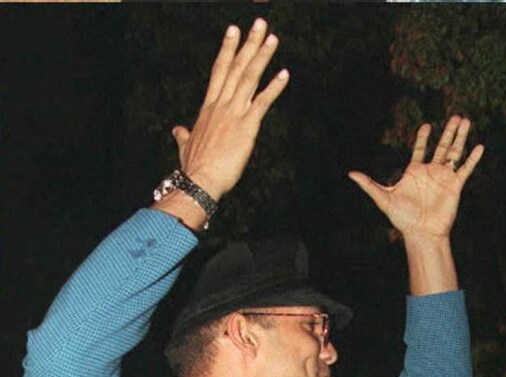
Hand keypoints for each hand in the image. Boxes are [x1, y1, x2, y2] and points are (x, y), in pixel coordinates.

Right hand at [170, 19, 288, 201]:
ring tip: (273, 38)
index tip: (233, 31)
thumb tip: (176, 130)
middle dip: (248, 44)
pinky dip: (274, 87)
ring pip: (249, 78)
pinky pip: (263, 102)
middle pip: (236, 67)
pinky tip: (284, 73)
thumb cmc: (194, 166)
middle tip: (259, 24)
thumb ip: (183, 135)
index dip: (227, 50)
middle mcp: (221, 105)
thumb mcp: (185, 146)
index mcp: (208, 108)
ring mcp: (234, 113)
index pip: (219, 71)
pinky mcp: (247, 126)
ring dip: (262, 56)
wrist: (200, 180)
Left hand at [348, 116, 483, 240]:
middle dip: (449, 131)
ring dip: (460, 137)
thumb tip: (350, 174)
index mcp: (415, 172)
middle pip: (442, 146)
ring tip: (466, 121)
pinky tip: (480, 147)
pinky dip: (472, 159)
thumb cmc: (403, 219)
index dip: (423, 138)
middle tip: (456, 117)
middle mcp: (431, 172)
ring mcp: (444, 178)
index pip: (421, 149)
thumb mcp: (384, 198)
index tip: (427, 125)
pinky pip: (465, 169)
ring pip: (454, 153)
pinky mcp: (455, 186)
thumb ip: (369, 185)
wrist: (421, 233)